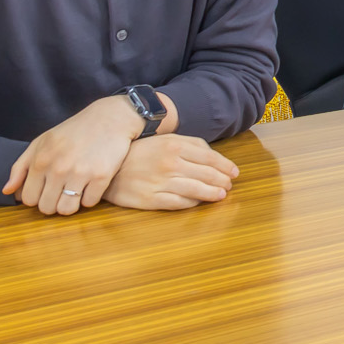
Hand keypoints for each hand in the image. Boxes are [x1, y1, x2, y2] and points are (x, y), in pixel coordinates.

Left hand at [2, 95, 142, 214]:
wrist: (109, 118)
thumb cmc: (73, 131)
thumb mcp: (41, 142)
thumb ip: (20, 167)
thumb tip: (7, 191)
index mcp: (40, 160)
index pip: (28, 199)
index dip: (37, 197)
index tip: (46, 190)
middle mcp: (58, 168)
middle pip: (46, 208)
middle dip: (53, 204)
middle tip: (61, 192)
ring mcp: (81, 173)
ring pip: (67, 210)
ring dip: (70, 205)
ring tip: (75, 193)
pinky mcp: (102, 176)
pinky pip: (89, 203)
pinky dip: (90, 197)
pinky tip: (91, 185)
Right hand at [102, 134, 239, 209]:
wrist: (108, 165)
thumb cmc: (140, 151)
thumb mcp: (165, 139)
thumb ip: (190, 144)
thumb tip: (213, 156)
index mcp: (175, 146)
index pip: (210, 158)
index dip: (225, 166)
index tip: (234, 173)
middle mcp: (170, 164)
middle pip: (206, 175)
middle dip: (222, 181)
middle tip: (229, 186)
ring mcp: (160, 183)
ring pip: (196, 190)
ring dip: (212, 194)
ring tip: (221, 195)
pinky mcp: (150, 199)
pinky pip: (179, 203)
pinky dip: (193, 203)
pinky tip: (199, 202)